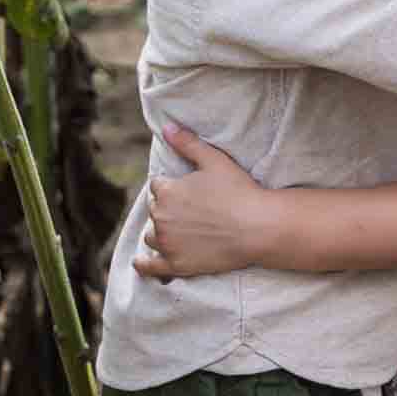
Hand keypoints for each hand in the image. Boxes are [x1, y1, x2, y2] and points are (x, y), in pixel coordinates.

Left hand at [133, 122, 272, 281]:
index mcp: (167, 191)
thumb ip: (187, 143)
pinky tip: (140, 263)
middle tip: (187, 209)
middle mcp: (161, 218)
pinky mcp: (176, 265)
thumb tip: (166, 127)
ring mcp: (168, 244)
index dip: (171, 186)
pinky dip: (143, 264)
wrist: (256, 227)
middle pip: (155, 210)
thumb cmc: (237, 190)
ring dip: (159, 231)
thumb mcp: (213, 160)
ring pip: (152, 235)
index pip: (158, 186)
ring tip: (174, 231)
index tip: (186, 189)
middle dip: (166, 207)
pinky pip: (151, 267)